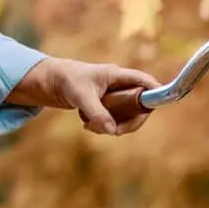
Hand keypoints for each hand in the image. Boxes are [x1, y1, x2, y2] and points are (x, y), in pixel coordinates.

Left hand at [9, 57, 159, 135]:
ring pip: (127, 116)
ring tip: (91, 126)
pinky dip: (104, 127)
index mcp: (117, 75)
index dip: (156, 91)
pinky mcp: (107, 105)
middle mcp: (119, 85)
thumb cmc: (66, 81)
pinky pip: (114, 120)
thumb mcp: (81, 97)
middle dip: (130, 122)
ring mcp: (114, 96)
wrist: (50, 82)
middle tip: (114, 132)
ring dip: (114, 126)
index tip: (158, 107)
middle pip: (140, 105)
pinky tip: (87, 125)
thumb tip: (112, 131)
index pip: (144, 81)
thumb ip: (97, 113)